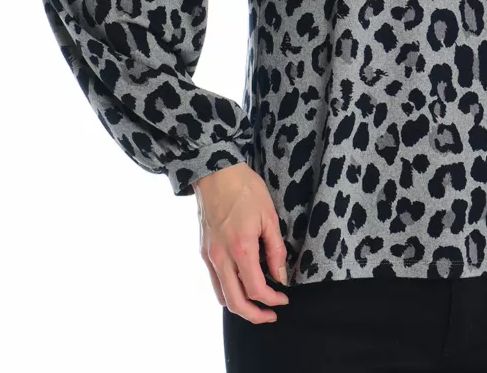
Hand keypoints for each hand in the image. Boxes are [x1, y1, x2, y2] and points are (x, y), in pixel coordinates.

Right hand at [194, 162, 291, 322]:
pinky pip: (214, 281)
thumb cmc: (245, 189)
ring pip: (222, 296)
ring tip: (256, 304)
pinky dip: (227, 291)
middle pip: (235, 303)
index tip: (284, 298)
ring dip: (240, 306)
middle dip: (255, 315)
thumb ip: (275, 249)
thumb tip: (280, 276)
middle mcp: (221, 257)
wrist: (216, 172)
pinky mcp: (203, 251)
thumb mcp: (269, 215)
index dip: (272, 300)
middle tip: (271, 314)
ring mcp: (209, 256)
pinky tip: (240, 284)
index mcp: (241, 248)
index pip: (255, 289)